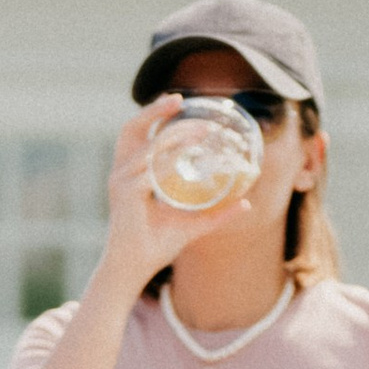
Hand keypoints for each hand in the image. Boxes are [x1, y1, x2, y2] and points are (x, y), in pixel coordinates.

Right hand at [89, 98, 256, 296]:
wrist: (135, 268)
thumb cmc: (157, 245)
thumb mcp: (193, 224)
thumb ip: (217, 213)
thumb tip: (247, 203)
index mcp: (132, 172)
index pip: (139, 133)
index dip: (156, 114)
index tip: (180, 102)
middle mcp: (122, 172)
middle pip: (132, 129)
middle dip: (154, 110)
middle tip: (181, 99)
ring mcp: (121, 182)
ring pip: (147, 148)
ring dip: (172, 135)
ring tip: (199, 131)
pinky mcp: (125, 195)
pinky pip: (149, 173)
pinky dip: (168, 163)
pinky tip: (187, 157)